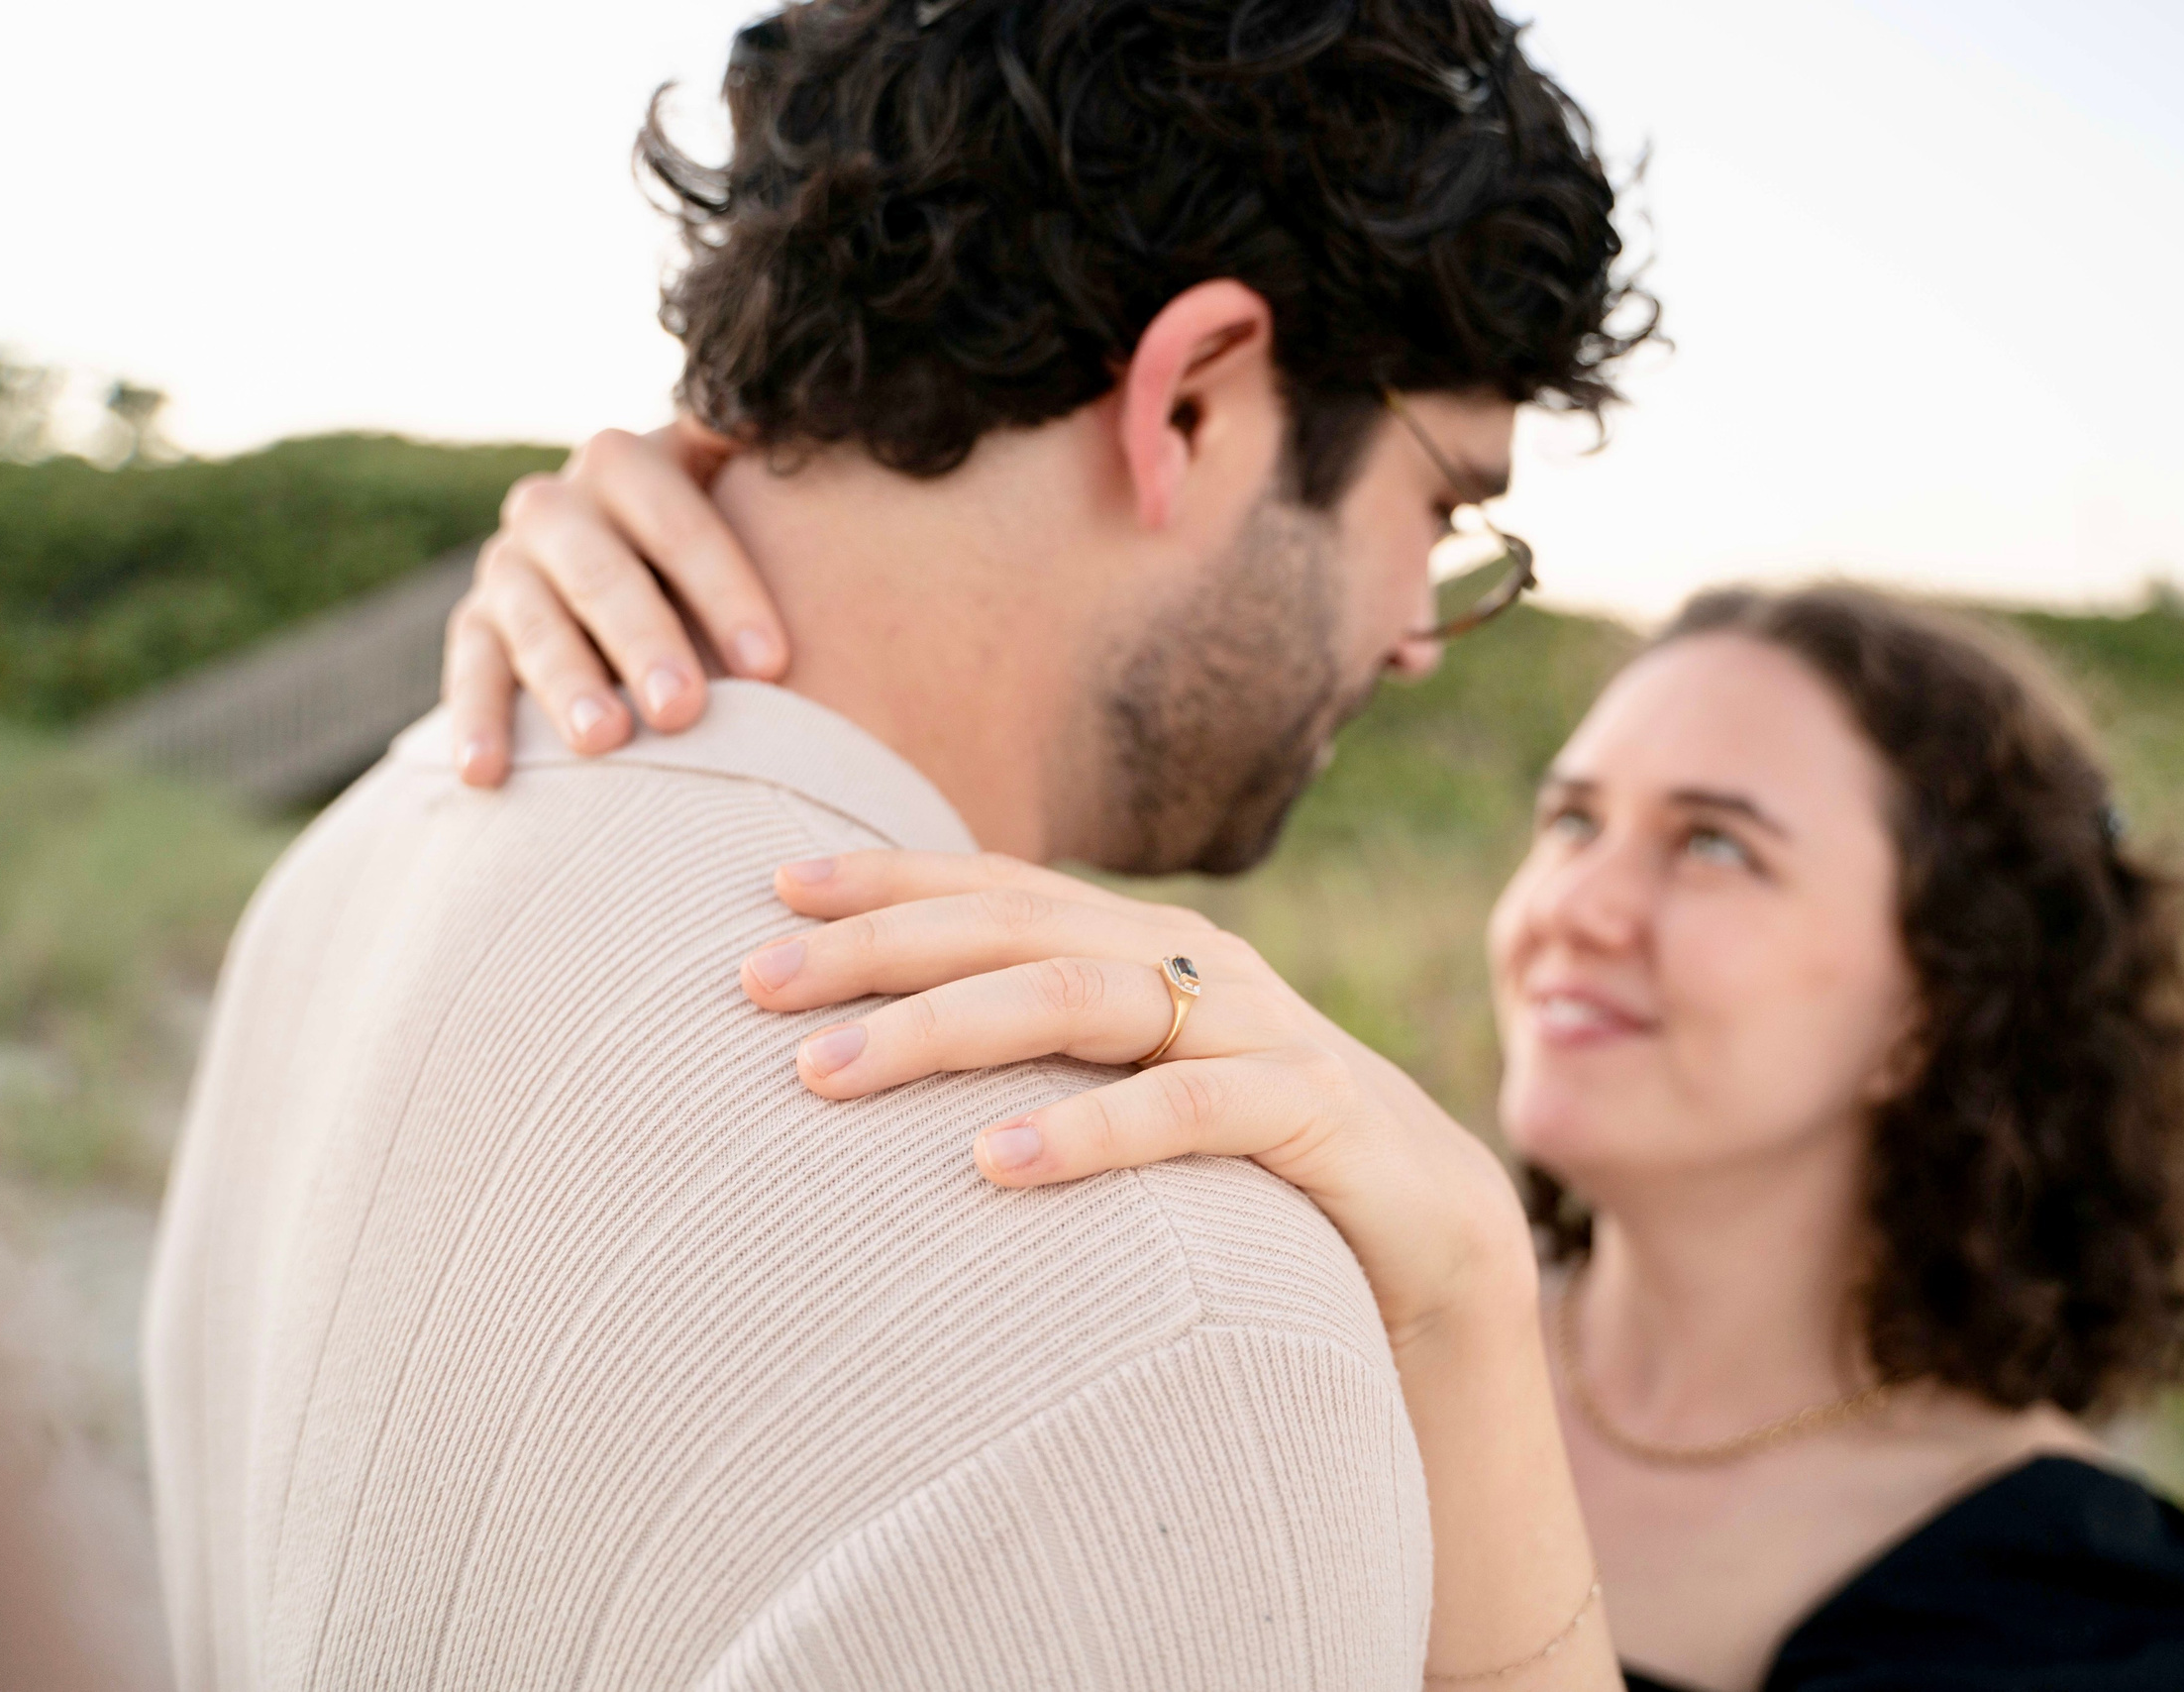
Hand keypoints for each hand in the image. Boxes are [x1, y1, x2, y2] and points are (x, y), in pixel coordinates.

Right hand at [445, 419, 787, 786]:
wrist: (636, 568)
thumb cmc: (715, 550)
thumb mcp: (737, 487)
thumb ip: (755, 457)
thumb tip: (774, 417)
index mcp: (627, 464)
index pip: (677, 522)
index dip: (725, 591)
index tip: (773, 665)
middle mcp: (557, 508)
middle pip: (602, 575)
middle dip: (645, 642)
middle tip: (683, 710)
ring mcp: (508, 568)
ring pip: (533, 624)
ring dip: (566, 683)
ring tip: (604, 741)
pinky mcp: (474, 630)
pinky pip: (469, 674)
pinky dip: (475, 724)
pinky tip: (488, 776)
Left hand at [743, 848, 1618, 1686]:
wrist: (1429, 1234)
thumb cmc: (1249, 1170)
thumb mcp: (1134, 1095)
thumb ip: (1042, 1059)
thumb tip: (878, 1062)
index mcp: (1144, 950)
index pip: (998, 889)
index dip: (889, 879)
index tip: (766, 887)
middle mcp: (1195, 967)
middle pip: (1016, 926)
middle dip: (879, 946)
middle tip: (754, 984)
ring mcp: (1257, 1029)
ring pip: (1083, 996)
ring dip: (944, 1027)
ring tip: (826, 1073)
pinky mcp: (1312, 1107)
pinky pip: (1189, 1108)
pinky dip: (1089, 1130)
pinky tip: (993, 1162)